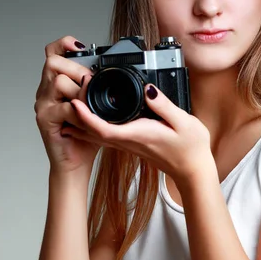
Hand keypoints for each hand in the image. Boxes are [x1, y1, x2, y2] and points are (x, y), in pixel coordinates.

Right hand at [34, 35, 100, 174]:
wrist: (75, 162)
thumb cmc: (86, 136)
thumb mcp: (96, 107)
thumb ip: (99, 89)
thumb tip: (118, 72)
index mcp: (57, 83)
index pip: (53, 53)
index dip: (65, 44)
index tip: (80, 45)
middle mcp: (46, 91)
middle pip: (53, 62)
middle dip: (77, 68)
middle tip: (91, 81)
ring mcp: (44, 105)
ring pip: (57, 81)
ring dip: (79, 89)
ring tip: (89, 101)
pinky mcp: (46, 120)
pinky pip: (63, 107)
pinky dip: (79, 110)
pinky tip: (87, 116)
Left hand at [61, 84, 213, 185]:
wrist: (192, 170)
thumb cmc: (191, 148)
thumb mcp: (184, 122)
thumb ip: (164, 105)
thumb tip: (148, 89)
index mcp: (139, 134)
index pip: (105, 129)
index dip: (87, 117)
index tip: (75, 103)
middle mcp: (130, 141)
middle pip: (94, 133)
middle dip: (77, 117)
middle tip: (67, 97)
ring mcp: (130, 145)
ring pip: (97, 136)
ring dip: (81, 123)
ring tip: (70, 107)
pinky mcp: (132, 145)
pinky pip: (106, 137)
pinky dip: (92, 127)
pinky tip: (87, 120)